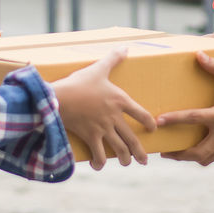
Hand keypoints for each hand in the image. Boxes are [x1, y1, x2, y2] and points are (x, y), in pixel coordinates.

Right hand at [51, 47, 156, 170]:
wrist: (60, 97)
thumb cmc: (80, 82)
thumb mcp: (98, 68)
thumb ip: (113, 59)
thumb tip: (125, 47)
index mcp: (120, 100)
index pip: (141, 114)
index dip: (149, 123)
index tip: (153, 129)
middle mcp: (114, 117)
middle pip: (132, 138)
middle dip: (139, 151)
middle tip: (144, 161)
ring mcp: (103, 128)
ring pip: (119, 149)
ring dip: (124, 158)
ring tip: (126, 163)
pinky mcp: (90, 136)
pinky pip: (98, 154)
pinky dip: (99, 162)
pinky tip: (98, 165)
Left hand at [157, 52, 213, 165]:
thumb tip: (198, 55)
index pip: (193, 119)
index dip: (174, 120)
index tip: (159, 122)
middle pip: (197, 152)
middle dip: (179, 154)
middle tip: (164, 151)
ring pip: (209, 158)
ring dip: (193, 156)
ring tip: (180, 152)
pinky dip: (212, 153)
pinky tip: (205, 146)